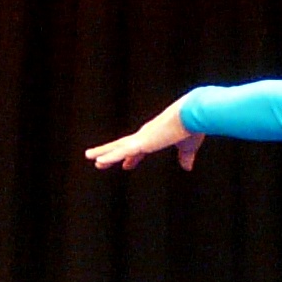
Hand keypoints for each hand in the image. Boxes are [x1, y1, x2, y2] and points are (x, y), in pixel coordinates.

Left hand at [85, 101, 202, 171]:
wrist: (192, 114)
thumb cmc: (192, 127)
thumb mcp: (188, 147)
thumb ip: (186, 157)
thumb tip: (187, 167)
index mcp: (155, 137)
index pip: (139, 150)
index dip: (131, 158)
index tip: (126, 165)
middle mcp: (145, 136)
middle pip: (123, 147)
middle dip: (111, 154)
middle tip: (98, 161)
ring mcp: (141, 139)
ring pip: (117, 148)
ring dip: (103, 152)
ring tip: (89, 156)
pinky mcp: (142, 142)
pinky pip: (122, 152)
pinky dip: (110, 156)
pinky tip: (99, 161)